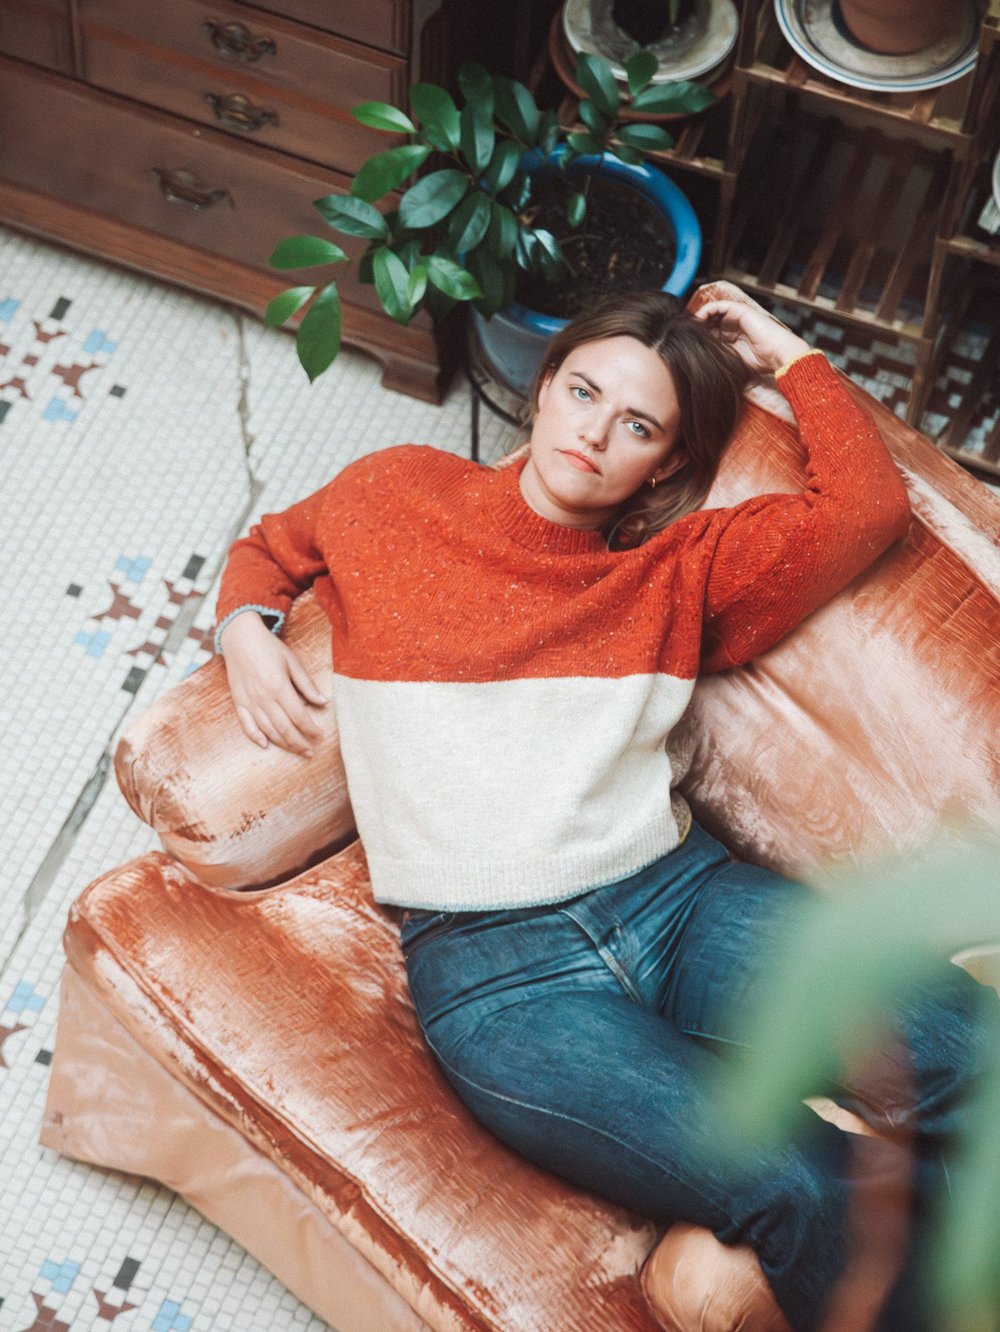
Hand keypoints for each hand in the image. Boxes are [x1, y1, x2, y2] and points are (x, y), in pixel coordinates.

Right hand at [218, 611, 328, 756]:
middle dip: (299, 742)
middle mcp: (263, 697)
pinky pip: (245, 724)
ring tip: (297, 751)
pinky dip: (255, 736)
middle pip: (284, 727)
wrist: (240, 638)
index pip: (298, 715)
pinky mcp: (238, 701)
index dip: (310, 728)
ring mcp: (249, 701)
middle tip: (311, 751)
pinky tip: (265, 745)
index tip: (320, 735)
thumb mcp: (292, 661)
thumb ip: (307, 684)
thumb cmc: (269, 648)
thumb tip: (323, 702)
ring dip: (283, 744)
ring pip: (267, 730)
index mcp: (278, 686)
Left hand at [693, 298, 810, 375]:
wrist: (778, 355)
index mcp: (733, 338)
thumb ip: (718, 356)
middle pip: (710, 321)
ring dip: (699, 317)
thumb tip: (697, 362)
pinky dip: (707, 310)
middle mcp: (734, 325)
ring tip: (689, 325)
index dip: (698, 336)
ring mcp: (738, 317)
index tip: (684, 341)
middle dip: (696, 326)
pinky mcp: (740, 310)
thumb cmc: (759, 363)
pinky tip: (698, 319)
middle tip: (682, 331)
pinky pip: (719, 306)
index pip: (711, 333)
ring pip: (713, 312)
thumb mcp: (732, 361)